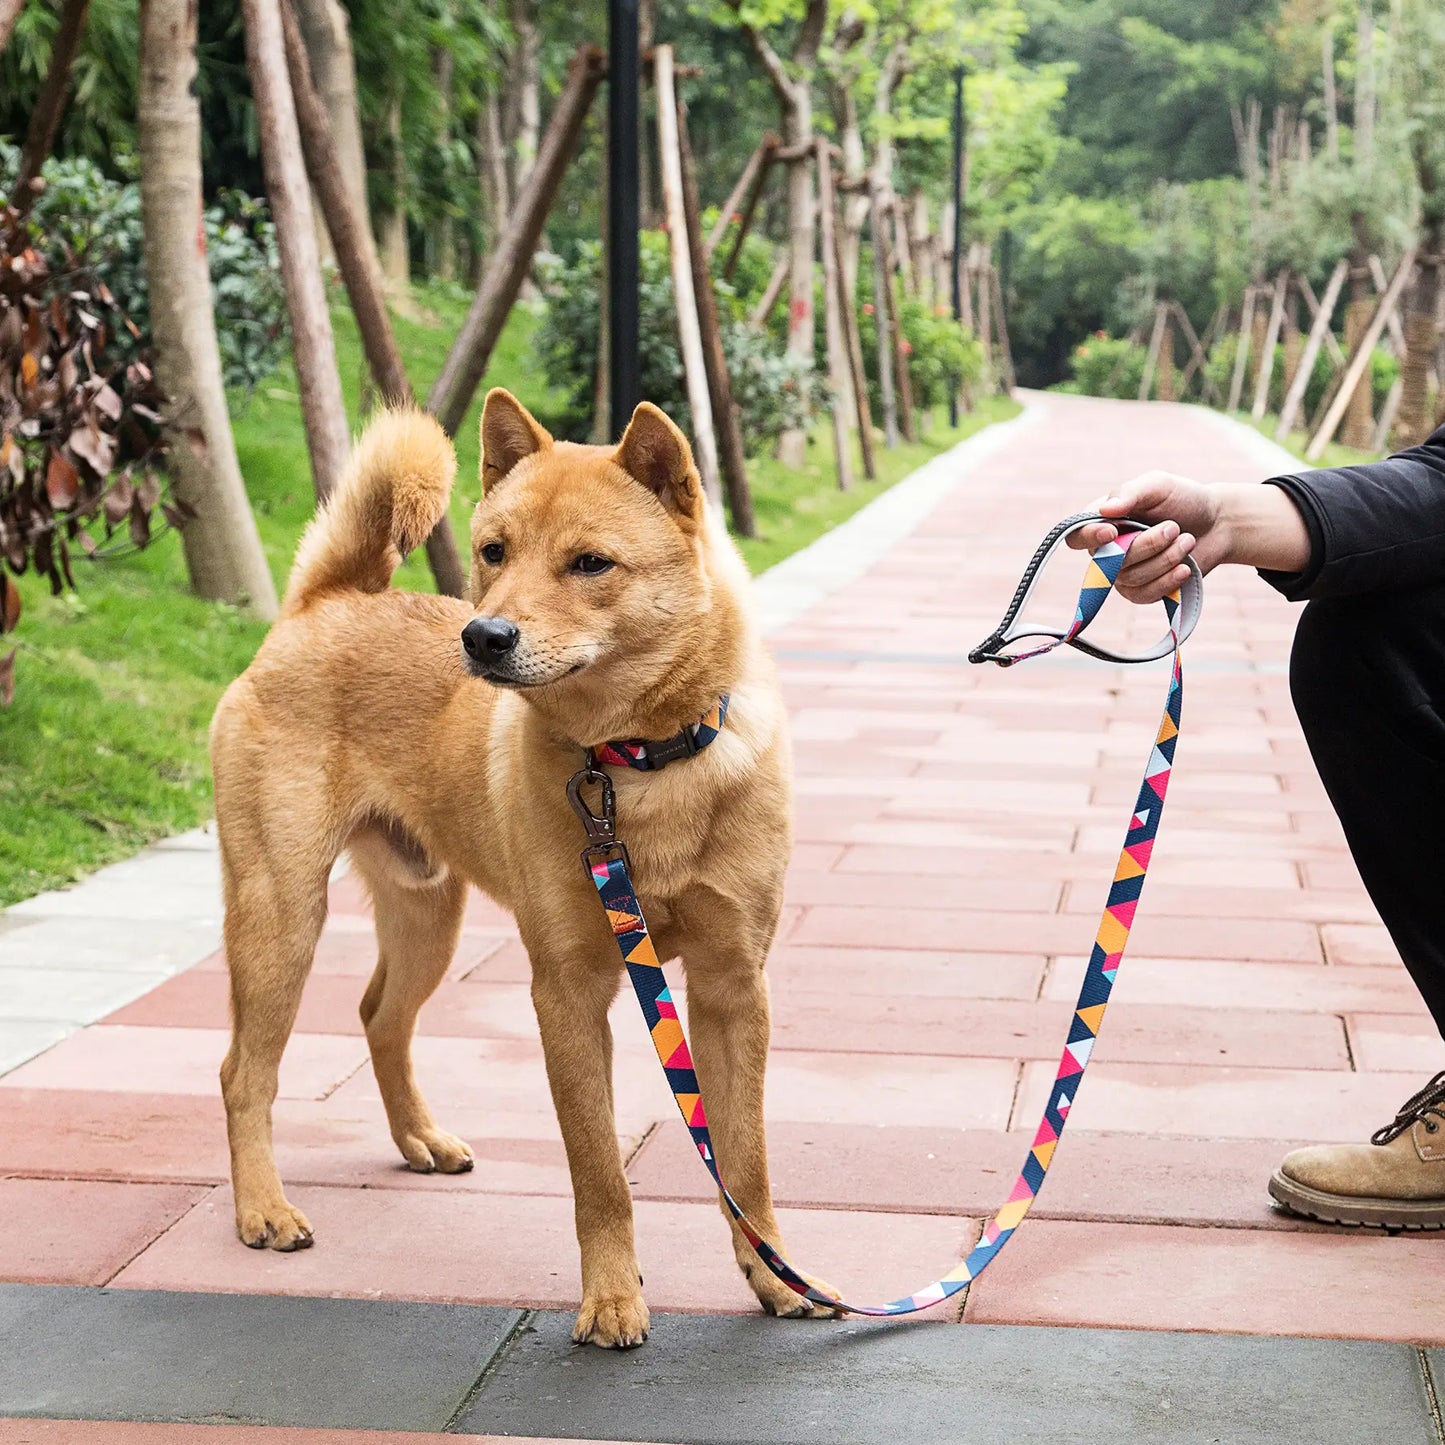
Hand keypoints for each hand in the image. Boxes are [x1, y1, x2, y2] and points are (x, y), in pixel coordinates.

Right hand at [1067, 470, 1228, 604]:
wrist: (1217, 524)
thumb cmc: (1183, 500)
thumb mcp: (1158, 485)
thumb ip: (1130, 492)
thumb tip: (1104, 511)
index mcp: (1102, 521)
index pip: (1077, 537)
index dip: (1089, 537)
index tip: (1112, 532)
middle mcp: (1106, 550)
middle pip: (1109, 560)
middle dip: (1147, 545)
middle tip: (1174, 528)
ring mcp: (1122, 574)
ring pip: (1131, 578)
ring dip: (1165, 559)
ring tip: (1187, 540)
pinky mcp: (1141, 591)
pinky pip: (1145, 594)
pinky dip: (1168, 581)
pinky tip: (1185, 567)